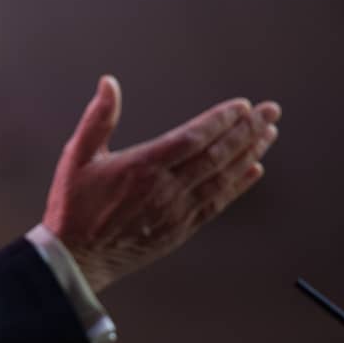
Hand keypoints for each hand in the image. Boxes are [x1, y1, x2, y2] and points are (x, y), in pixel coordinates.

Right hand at [42, 75, 280, 291]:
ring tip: (268, 134)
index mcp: (143, 167)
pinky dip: (238, 186)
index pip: (193, 137)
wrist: (76, 259)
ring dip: (250, 153)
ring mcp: (177, 211)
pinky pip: (217, 203)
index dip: (221, 120)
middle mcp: (166, 189)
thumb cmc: (73, 206)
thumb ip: (98, 118)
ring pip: (223, 178)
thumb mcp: (78, 156)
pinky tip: (254, 170)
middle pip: (218, 155)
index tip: (242, 106)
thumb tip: (109, 83)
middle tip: (270, 111)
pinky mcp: (180, 229)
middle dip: (247, 130)